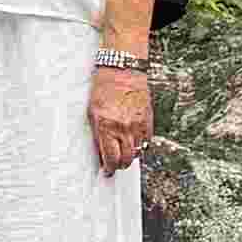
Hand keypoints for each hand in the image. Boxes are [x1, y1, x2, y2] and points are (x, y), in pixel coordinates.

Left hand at [87, 60, 155, 175]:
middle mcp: (123, 128)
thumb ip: (98, 134)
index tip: (108, 170)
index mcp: (106, 126)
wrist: (122, 71)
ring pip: (138, 152)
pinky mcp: (148, 119)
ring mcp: (137, 124)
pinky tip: (134, 140)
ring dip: (131, 155)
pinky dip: (141, 144)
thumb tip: (102, 152)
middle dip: (120, 165)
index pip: (111, 158)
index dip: (109, 168)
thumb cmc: (103, 89)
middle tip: (116, 164)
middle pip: (126, 159)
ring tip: (125, 151)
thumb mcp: (93, 112)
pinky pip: (147, 141)